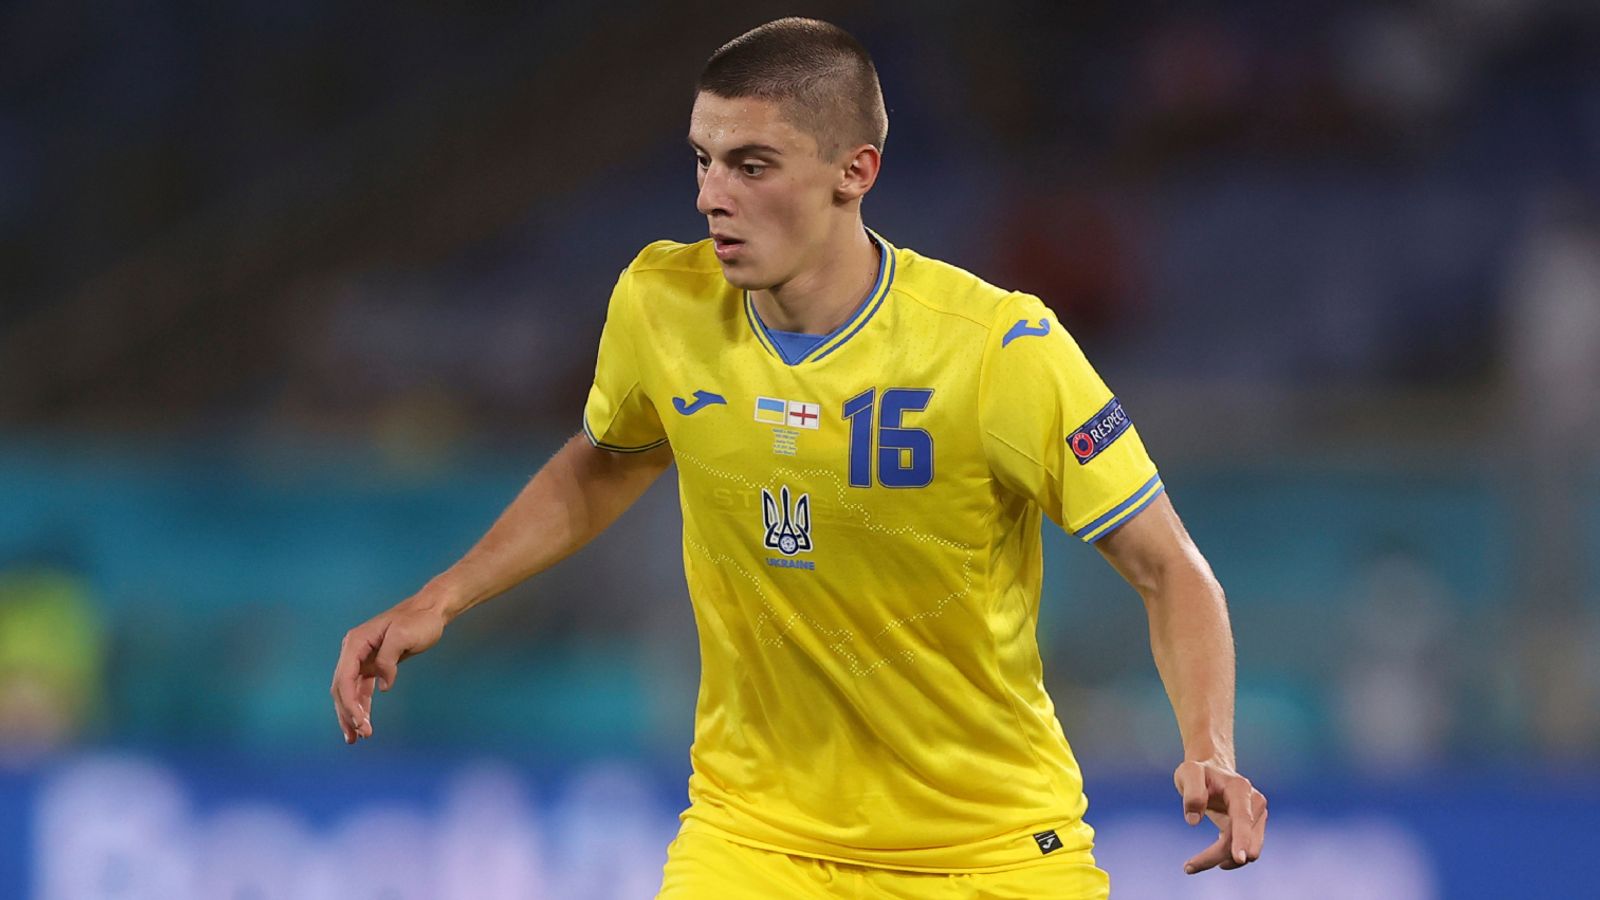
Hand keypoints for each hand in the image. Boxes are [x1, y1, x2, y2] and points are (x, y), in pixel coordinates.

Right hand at [330, 599, 447, 743]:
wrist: (431, 611)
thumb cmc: (418, 620)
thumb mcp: (403, 635)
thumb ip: (389, 660)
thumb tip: (383, 686)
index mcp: (355, 643)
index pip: (344, 679)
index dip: (349, 703)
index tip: (361, 722)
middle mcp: (353, 651)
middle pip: (342, 688)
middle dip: (349, 713)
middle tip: (361, 735)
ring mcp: (362, 659)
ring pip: (349, 691)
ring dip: (351, 714)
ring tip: (357, 737)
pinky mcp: (373, 665)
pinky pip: (362, 689)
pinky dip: (362, 705)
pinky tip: (364, 721)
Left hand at [1173, 758, 1266, 873]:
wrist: (1213, 768)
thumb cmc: (1199, 771)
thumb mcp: (1188, 773)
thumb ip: (1191, 793)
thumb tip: (1193, 820)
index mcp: (1240, 789)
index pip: (1243, 818)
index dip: (1242, 838)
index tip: (1240, 858)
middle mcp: (1255, 803)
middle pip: (1241, 839)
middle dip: (1216, 856)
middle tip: (1187, 867)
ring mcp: (1258, 817)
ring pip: (1246, 850)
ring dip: (1223, 860)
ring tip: (1193, 865)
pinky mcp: (1254, 827)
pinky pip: (1245, 850)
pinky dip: (1229, 858)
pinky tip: (1212, 858)